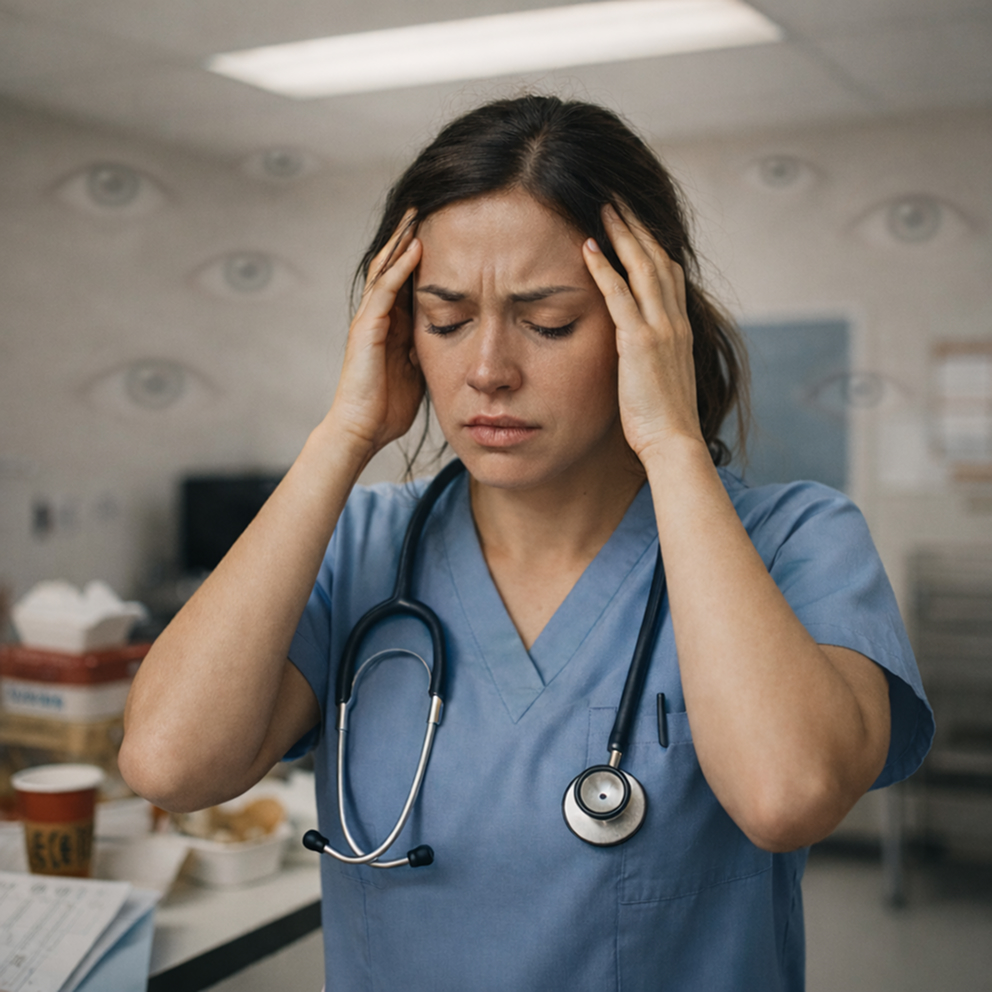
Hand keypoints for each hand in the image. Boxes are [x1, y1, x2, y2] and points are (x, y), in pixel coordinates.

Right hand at [328, 211, 424, 457]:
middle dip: (408, 234)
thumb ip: (430, 348)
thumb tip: (458, 337)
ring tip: (418, 211)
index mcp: (392, 324)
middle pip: (392, 264)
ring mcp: (369, 320)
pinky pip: (385, 291)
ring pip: (385, 269)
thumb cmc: (389, 407)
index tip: (444, 228)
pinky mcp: (366, 330)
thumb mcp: (419, 369)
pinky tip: (416, 247)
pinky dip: (400, 268)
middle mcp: (378, 316)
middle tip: (426, 204)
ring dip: (402, 240)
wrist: (362, 431)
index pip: (406, 278)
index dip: (421, 252)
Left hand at [582, 204, 704, 463]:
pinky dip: (605, 268)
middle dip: (637, 226)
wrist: (674, 443)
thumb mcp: (659, 381)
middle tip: (617, 199)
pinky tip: (588, 247)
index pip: (667, 274)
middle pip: (657, 259)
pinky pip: (620, 294)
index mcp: (680, 330)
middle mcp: (675, 322)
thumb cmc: (663, 423)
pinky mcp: (641, 342)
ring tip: (603, 207)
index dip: (651, 245)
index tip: (634, 224)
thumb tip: (635, 355)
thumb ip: (650, 358)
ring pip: (642, 267)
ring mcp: (661, 329)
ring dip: (622, 234)